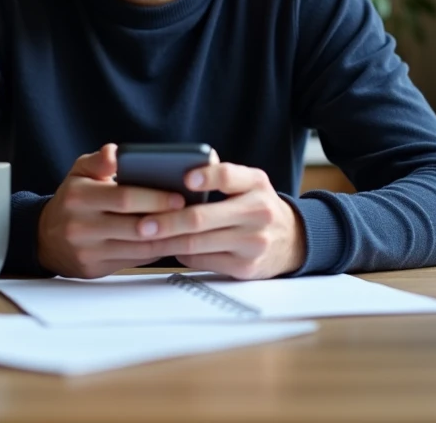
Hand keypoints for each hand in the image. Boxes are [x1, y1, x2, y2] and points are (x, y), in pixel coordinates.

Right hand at [37, 143, 185, 278]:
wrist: (45, 238)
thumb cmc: (72, 200)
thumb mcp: (79, 172)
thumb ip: (99, 160)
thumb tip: (115, 152)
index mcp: (79, 196)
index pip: (123, 197)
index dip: (154, 198)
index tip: (179, 197)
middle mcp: (80, 225)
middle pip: (134, 226)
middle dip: (167, 221)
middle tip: (192, 215)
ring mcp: (87, 250)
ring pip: (137, 248)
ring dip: (167, 240)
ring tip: (190, 230)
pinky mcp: (94, 268)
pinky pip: (133, 261)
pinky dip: (156, 253)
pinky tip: (172, 243)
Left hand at [134, 158, 306, 279]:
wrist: (293, 241)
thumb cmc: (257, 206)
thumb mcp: (249, 183)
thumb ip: (222, 175)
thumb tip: (182, 168)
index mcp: (256, 183)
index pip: (228, 176)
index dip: (205, 176)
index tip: (184, 177)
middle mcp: (257, 212)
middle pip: (202, 219)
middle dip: (166, 221)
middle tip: (142, 223)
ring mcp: (253, 243)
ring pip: (197, 244)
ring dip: (166, 242)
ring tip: (144, 237)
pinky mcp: (246, 267)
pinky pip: (203, 261)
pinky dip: (182, 254)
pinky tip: (169, 248)